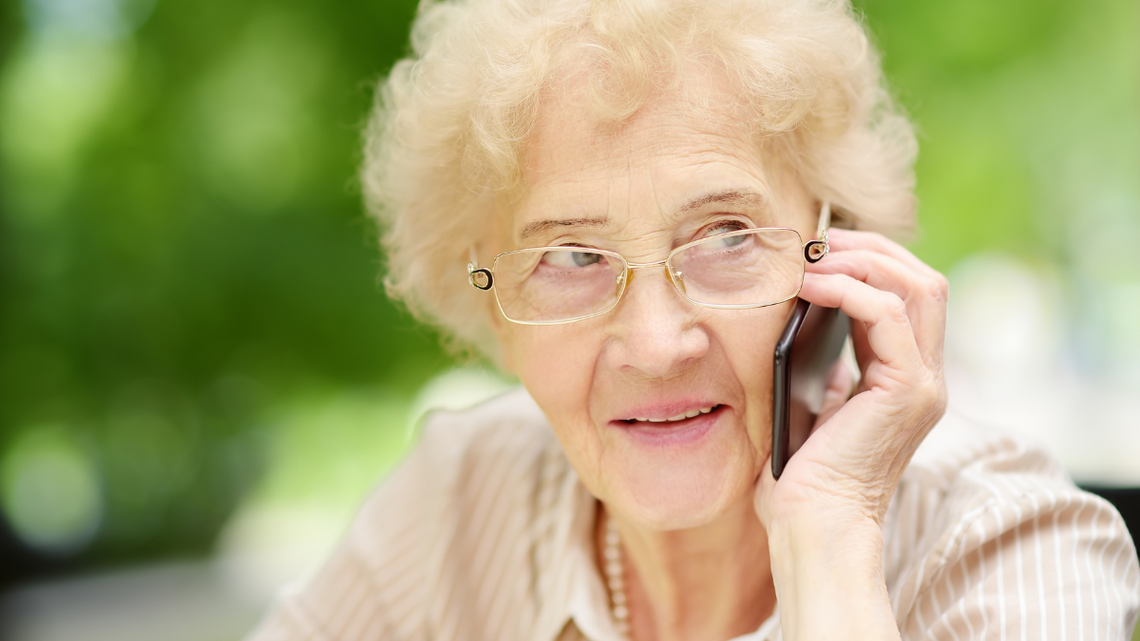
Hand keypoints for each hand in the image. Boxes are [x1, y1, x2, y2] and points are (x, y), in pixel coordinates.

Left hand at [754, 227, 948, 528]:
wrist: (812, 528)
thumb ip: (827, 365)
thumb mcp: (814, 404)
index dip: (872, 260)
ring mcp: (923, 384)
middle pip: (925, 280)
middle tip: (819, 241)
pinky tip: (810, 285)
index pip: (911, 295)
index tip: (820, 249)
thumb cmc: (802, 478)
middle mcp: (926, 378)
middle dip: (872, 248)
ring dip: (862, 260)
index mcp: (906, 379)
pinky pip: (888, 313)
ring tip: (812, 257)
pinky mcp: (906, 391)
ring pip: (918, 286)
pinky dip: (849, 288)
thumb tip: (807, 318)